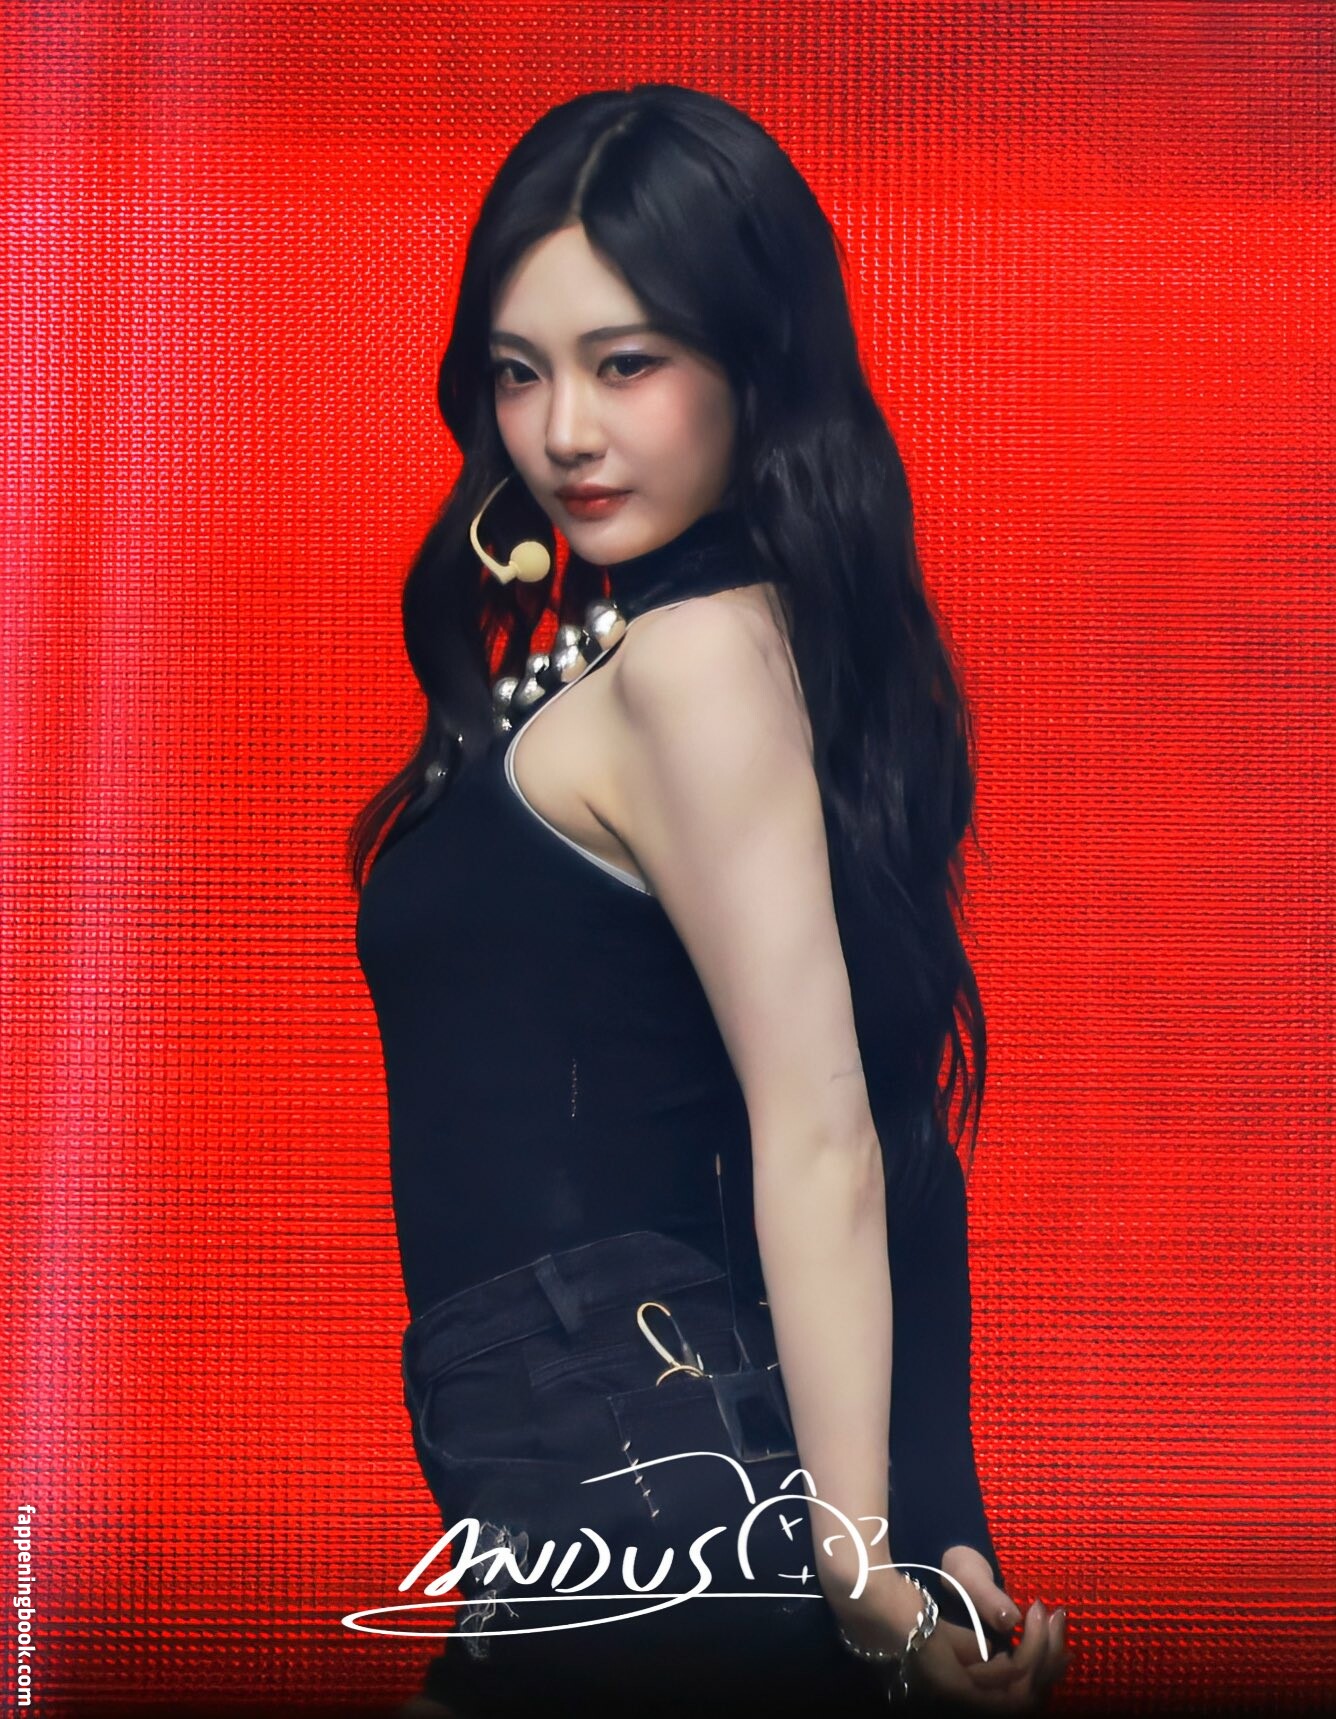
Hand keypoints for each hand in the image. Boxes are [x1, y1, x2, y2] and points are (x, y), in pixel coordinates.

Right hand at [898, 1544, 1070, 1709]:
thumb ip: (983, 1596)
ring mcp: (971, 1692)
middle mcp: (960, 1694)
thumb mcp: (961, 1573)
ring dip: (1045, 1663)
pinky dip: (1036, 1666)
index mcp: (947, 1677)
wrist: (911, 1577)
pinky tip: (1048, 1642)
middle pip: (1016, 1697)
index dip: (1030, 1650)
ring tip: (1057, 1625)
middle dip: (1044, 1658)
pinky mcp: (981, 1684)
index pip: (1003, 1680)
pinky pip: (1016, 1688)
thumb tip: (1011, 1620)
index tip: (1037, 1607)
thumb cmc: (936, 1569)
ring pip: (1019, 1696)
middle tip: (1057, 1617)